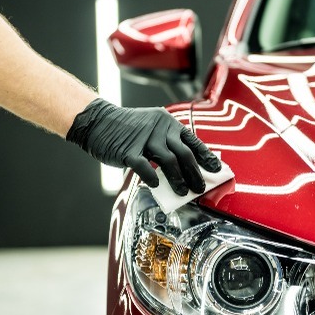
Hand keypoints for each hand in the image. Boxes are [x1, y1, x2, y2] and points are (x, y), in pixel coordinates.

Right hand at [66, 98, 221, 194]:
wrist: (98, 122)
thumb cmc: (126, 130)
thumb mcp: (151, 128)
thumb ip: (167, 144)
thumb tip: (185, 168)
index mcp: (167, 122)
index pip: (192, 140)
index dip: (206, 156)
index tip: (217, 169)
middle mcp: (159, 128)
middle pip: (184, 153)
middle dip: (195, 173)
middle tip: (200, 188)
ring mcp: (144, 139)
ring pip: (169, 162)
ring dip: (178, 180)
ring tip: (183, 192)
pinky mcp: (129, 151)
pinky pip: (145, 167)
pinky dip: (152, 178)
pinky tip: (156, 186)